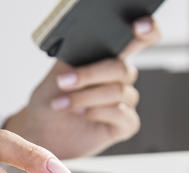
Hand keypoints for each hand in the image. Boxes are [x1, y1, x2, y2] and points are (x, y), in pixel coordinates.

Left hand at [5, 17, 161, 158]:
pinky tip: (81, 114)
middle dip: (88, 76)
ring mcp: (124, 102)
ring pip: (118, 92)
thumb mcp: (57, 71)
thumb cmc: (50, 101)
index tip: (137, 27)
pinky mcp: (124, 125)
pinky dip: (98, 113)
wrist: (40, 129)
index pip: (140, 39)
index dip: (147, 31)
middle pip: (121, 69)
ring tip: (63, 104)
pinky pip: (123, 115)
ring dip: (86, 97)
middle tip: (63, 83)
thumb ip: (76, 54)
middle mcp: (119, 79)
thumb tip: (88, 40)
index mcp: (108, 59)